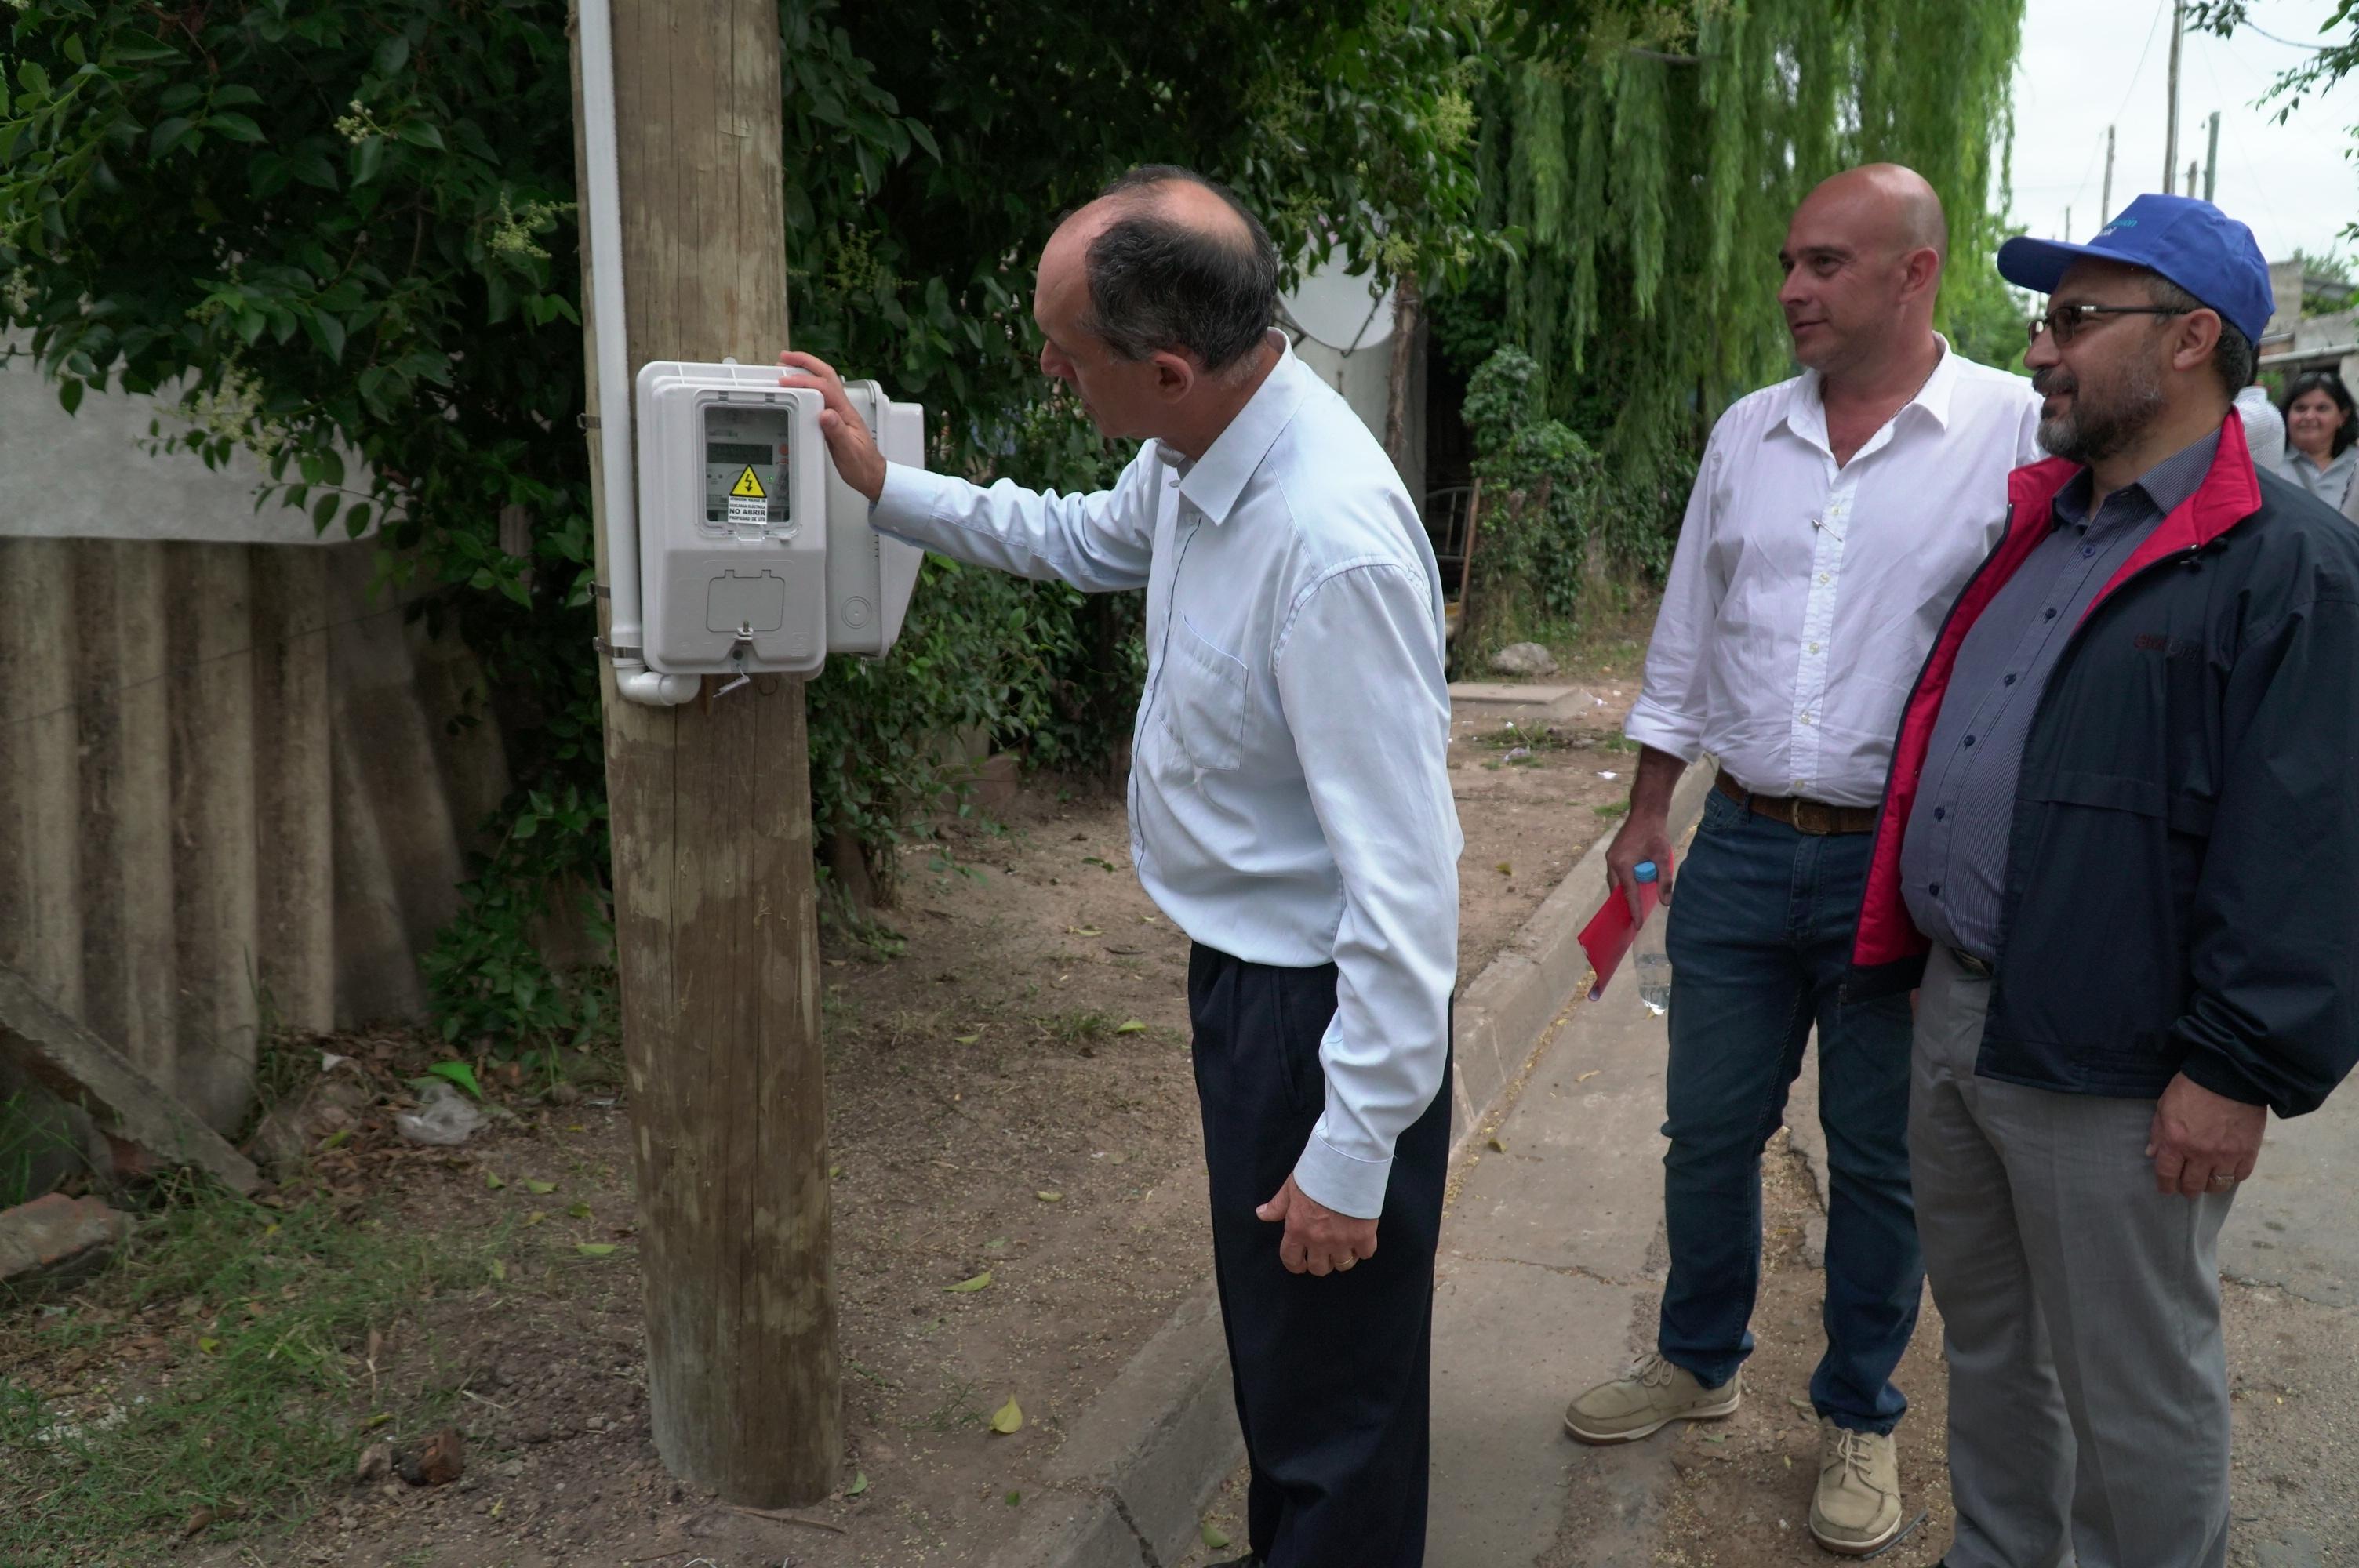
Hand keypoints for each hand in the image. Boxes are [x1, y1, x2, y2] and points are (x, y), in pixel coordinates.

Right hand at [775, 349, 887, 502]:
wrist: (871, 475)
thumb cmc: (863, 465)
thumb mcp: (849, 450)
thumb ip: (838, 431)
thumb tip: (825, 413)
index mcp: (845, 412)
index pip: (824, 388)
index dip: (804, 381)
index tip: (786, 382)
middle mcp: (841, 408)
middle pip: (825, 376)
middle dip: (805, 362)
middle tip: (785, 357)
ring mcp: (837, 412)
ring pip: (821, 384)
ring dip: (805, 371)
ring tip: (786, 367)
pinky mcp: (831, 420)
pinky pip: (817, 397)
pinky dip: (805, 388)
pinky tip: (796, 389)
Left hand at [1257, 1173, 1377, 1276]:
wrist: (1346, 1165)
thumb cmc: (1316, 1174)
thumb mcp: (1291, 1188)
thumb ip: (1277, 1206)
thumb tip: (1261, 1215)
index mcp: (1297, 1230)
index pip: (1291, 1260)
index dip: (1295, 1265)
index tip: (1301, 1264)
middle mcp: (1318, 1241)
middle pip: (1319, 1269)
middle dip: (1321, 1263)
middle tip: (1324, 1253)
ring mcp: (1342, 1241)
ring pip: (1343, 1265)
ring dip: (1342, 1258)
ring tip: (1344, 1246)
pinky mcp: (1363, 1236)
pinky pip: (1365, 1254)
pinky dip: (1364, 1249)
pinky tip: (1361, 1239)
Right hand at [1605, 809, 1674, 922]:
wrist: (1645, 812)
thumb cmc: (1654, 833)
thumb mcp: (1662, 857)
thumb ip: (1664, 880)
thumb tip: (1666, 902)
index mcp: (1622, 864)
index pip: (1628, 894)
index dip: (1634, 910)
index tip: (1637, 925)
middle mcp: (1612, 862)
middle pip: (1616, 891)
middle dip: (1623, 905)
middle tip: (1632, 921)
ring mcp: (1610, 858)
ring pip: (1614, 883)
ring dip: (1622, 895)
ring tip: (1631, 909)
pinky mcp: (1613, 854)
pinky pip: (1615, 875)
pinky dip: (1622, 885)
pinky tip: (1631, 890)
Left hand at [2146, 1072, 2266, 1196]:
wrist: (2231, 1075)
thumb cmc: (2192, 1087)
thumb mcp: (2165, 1105)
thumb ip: (2158, 1132)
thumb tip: (2152, 1154)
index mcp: (2176, 1141)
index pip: (2167, 1174)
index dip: (2165, 1185)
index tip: (2166, 1189)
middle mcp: (2200, 1153)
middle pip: (2192, 1185)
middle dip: (2187, 1189)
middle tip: (2187, 1186)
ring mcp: (2226, 1155)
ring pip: (2217, 1185)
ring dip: (2209, 1185)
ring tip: (2207, 1180)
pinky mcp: (2248, 1152)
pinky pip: (2240, 1176)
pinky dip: (2232, 1177)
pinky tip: (2227, 1170)